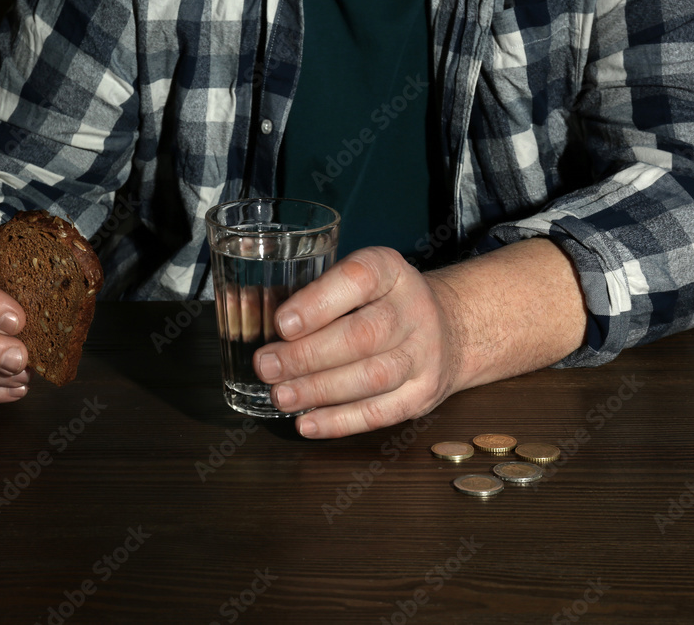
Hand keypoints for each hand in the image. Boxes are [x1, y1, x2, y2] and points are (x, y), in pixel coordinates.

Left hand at [253, 239, 587, 438]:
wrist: (450, 327)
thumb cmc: (381, 302)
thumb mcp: (357, 280)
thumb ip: (311, 293)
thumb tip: (243, 311)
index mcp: (391, 271)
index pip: (358, 279)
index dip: (318, 303)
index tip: (281, 323)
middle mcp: (413, 310)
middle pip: (362, 336)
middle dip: (308, 355)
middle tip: (267, 366)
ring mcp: (424, 355)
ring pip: (372, 377)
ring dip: (319, 390)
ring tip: (281, 395)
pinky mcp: (422, 393)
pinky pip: (380, 412)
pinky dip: (340, 421)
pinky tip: (307, 423)